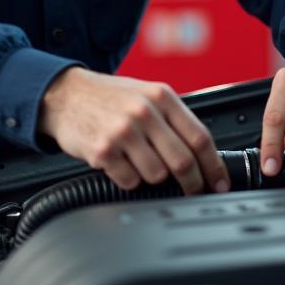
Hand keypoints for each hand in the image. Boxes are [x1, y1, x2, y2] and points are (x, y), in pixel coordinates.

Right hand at [38, 67, 229, 195]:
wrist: (65, 94)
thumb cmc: (108, 97)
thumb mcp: (145, 94)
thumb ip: (172, 118)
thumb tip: (202, 155)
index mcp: (161, 96)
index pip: (200, 137)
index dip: (214, 166)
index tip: (219, 182)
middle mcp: (144, 111)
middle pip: (183, 161)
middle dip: (192, 183)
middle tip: (193, 190)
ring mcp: (123, 131)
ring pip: (157, 175)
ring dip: (153, 177)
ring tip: (139, 161)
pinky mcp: (103, 150)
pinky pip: (129, 181)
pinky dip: (128, 178)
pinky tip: (119, 162)